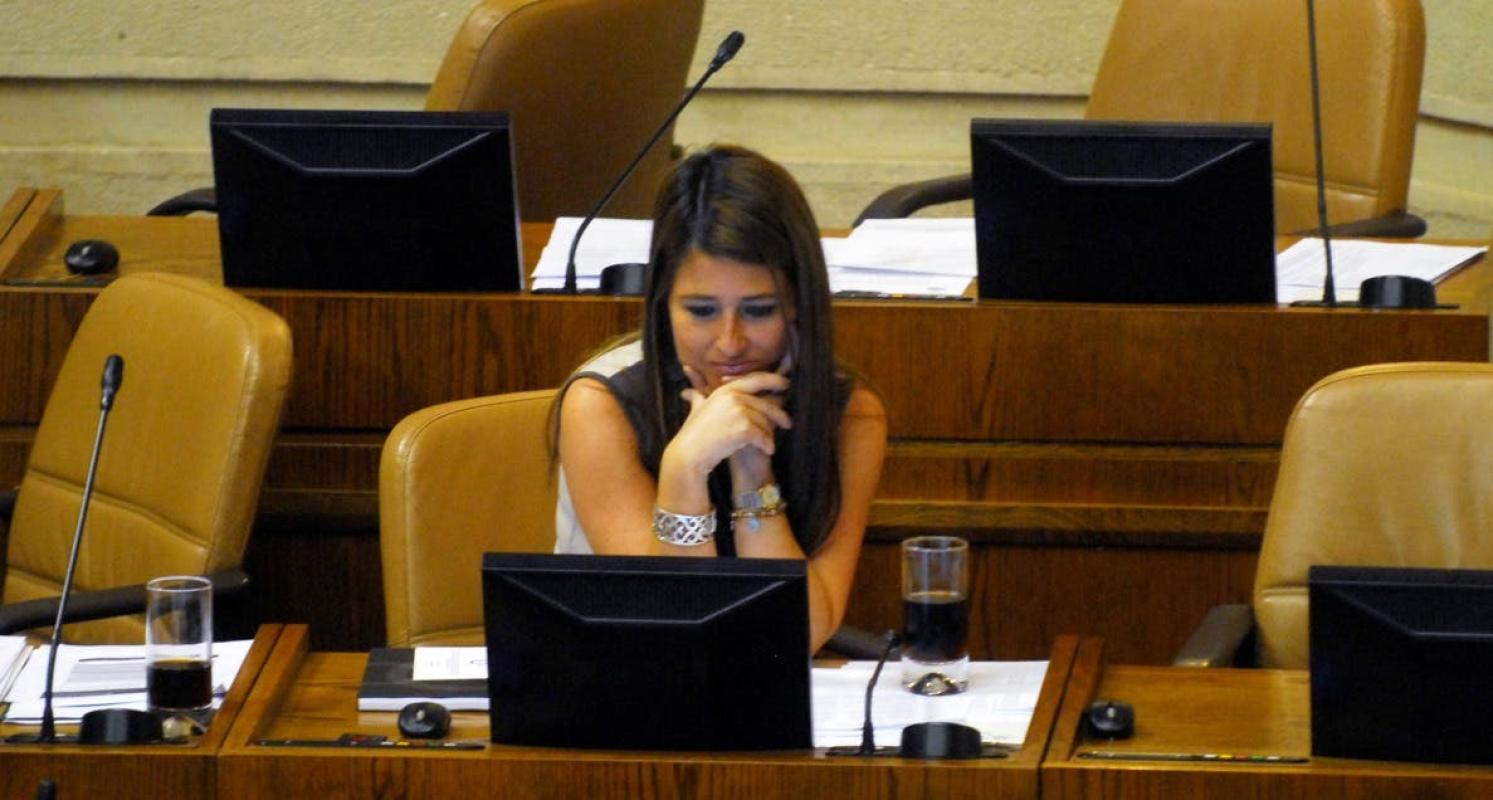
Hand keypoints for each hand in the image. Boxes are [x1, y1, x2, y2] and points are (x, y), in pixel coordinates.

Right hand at [669, 365, 790, 480]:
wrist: (689, 453)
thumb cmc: (692, 434)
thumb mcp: (696, 410)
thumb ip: (698, 398)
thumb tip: (689, 392)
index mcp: (726, 389)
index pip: (756, 379)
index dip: (773, 380)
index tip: (785, 384)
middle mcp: (734, 397)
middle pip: (766, 404)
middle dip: (779, 414)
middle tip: (788, 423)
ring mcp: (739, 411)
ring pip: (765, 422)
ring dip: (769, 434)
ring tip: (769, 444)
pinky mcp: (744, 428)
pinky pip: (763, 436)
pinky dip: (767, 444)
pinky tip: (768, 450)